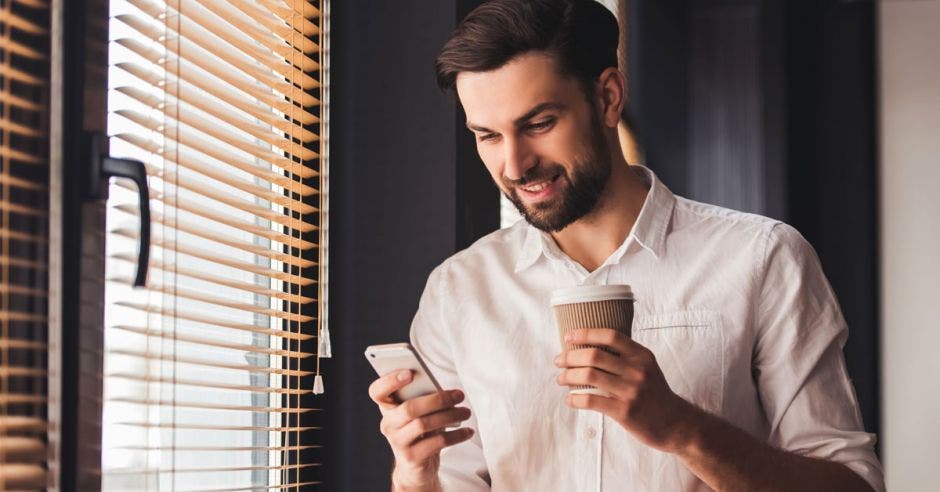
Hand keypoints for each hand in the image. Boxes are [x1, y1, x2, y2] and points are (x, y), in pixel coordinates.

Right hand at [368, 370, 474, 488]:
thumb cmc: (420, 431)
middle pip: (409, 408)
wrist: (415, 468)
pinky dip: (455, 436)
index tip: (410, 372)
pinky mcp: (412, 458)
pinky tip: (467, 432)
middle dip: (437, 400)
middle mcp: (388, 424)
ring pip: (423, 424)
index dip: (390, 381)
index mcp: (387, 407)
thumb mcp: (419, 412)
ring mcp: (398, 442)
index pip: (377, 391)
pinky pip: (436, 443)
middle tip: (459, 395)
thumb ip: (424, 398)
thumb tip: (447, 392)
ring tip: (466, 412)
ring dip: (449, 416)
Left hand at [554, 328, 699, 453]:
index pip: (610, 336)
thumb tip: (589, 346)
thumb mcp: (647, 367)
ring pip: (589, 376)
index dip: (586, 333)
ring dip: (568, 376)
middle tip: (559, 361)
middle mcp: (637, 370)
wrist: (676, 423)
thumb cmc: (655, 393)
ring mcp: (631, 391)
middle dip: (570, 356)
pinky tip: (569, 400)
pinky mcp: (624, 412)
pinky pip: (591, 400)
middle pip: (594, 355)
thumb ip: (625, 356)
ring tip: (560, 379)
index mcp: (641, 356)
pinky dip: (575, 399)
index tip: (568, 337)